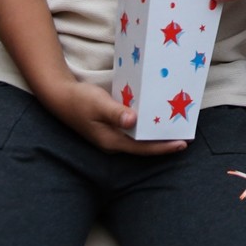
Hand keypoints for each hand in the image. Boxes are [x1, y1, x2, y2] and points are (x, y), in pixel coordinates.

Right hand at [42, 79, 186, 155]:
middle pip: (144, 147)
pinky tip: (155, 117)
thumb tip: (132, 121)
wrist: (59, 96)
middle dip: (164, 142)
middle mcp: (114, 142)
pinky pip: (134, 130)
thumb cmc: (79, 100)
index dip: (163, 147)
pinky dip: (147, 126)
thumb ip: (115, 113)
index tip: (182, 144)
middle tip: (186, 135)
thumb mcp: (98, 104)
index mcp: (112, 141)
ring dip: (156, 134)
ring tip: (176, 128)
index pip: (142, 149)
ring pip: (139, 139)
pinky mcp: (111, 126)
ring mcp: (112, 135)